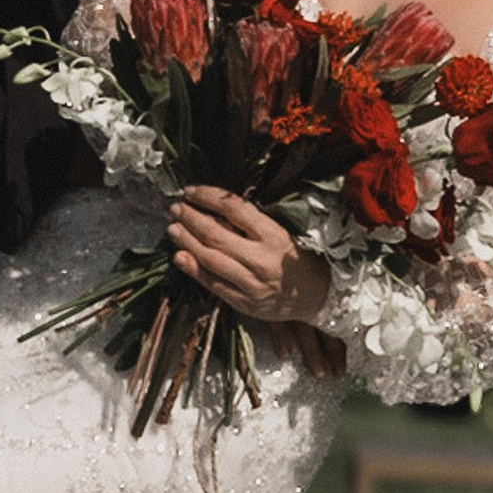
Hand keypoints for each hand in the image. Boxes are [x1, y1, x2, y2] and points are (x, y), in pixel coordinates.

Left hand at [166, 185, 330, 325]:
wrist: (319, 295)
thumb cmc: (299, 258)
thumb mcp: (281, 233)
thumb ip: (252, 223)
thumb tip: (214, 209)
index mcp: (273, 235)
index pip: (234, 208)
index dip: (208, 196)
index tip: (191, 191)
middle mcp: (261, 258)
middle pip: (216, 234)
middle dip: (191, 218)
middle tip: (176, 208)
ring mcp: (251, 283)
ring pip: (211, 259)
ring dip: (187, 242)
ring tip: (173, 229)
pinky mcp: (244, 302)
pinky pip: (213, 284)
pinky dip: (194, 270)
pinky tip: (180, 257)